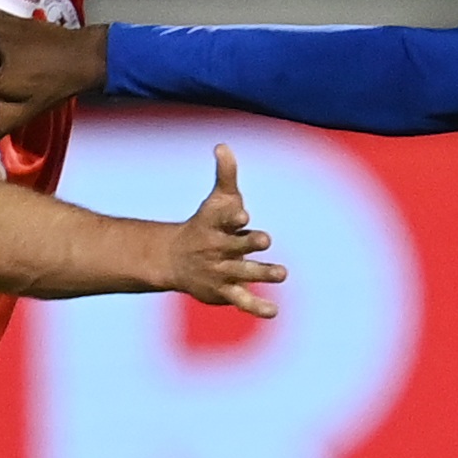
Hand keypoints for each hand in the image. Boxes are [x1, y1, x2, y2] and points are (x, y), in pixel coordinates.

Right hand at [169, 145, 284, 317]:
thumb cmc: (205, 225)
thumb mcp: (216, 200)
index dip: (233, 217)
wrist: (175, 259)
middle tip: (264, 239)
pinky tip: (274, 312)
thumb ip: (226, 174)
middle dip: (249, 243)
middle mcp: (217, 249)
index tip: (242, 214)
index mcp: (214, 225)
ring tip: (282, 273)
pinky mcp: (225, 291)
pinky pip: (242, 300)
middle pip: (234, 246)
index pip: (223, 220)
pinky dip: (257, 307)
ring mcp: (220, 271)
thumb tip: (222, 145)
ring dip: (262, 273)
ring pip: (243, 273)